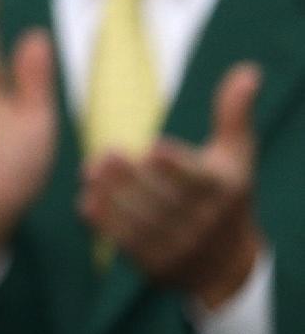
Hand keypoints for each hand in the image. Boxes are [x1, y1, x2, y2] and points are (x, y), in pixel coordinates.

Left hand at [81, 63, 266, 311]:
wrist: (226, 263)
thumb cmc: (227, 194)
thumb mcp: (236, 155)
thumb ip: (233, 113)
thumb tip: (248, 69)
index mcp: (224, 191)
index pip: (201, 179)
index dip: (178, 165)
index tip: (155, 147)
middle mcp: (204, 222)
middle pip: (166, 199)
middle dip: (134, 177)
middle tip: (106, 152)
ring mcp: (180, 246)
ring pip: (143, 222)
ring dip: (113, 197)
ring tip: (90, 172)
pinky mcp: (157, 264)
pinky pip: (127, 245)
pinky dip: (106, 224)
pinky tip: (85, 202)